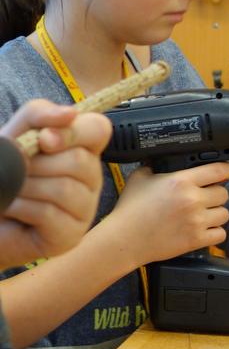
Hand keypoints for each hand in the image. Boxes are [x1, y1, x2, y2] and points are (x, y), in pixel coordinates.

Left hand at [0, 100, 111, 267]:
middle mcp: (90, 177)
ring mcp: (85, 208)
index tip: (44, 140)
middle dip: (37, 163)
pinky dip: (21, 207)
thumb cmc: (5, 171)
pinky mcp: (71, 235)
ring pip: (64, 188)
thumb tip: (70, 113)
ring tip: (13, 190)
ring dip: (25, 186)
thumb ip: (40, 114)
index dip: (73, 132)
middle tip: (18, 169)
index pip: (99, 129)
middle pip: (80, 161)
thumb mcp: (17, 133)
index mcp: (82, 147)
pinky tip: (13, 208)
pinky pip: (50, 214)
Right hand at [104, 162, 228, 268]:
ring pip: (224, 214)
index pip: (219, 170)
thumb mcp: (141, 176)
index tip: (227, 172)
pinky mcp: (195, 240)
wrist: (124, 239)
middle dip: (216, 193)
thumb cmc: (130, 209)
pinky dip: (214, 232)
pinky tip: (204, 229)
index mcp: (181, 180)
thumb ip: (155, 164)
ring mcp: (196, 221)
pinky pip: (220, 234)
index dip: (227, 169)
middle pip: (224, 193)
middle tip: (206, 196)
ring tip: (204, 213)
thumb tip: (162, 158)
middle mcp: (192, 199)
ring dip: (216, 213)